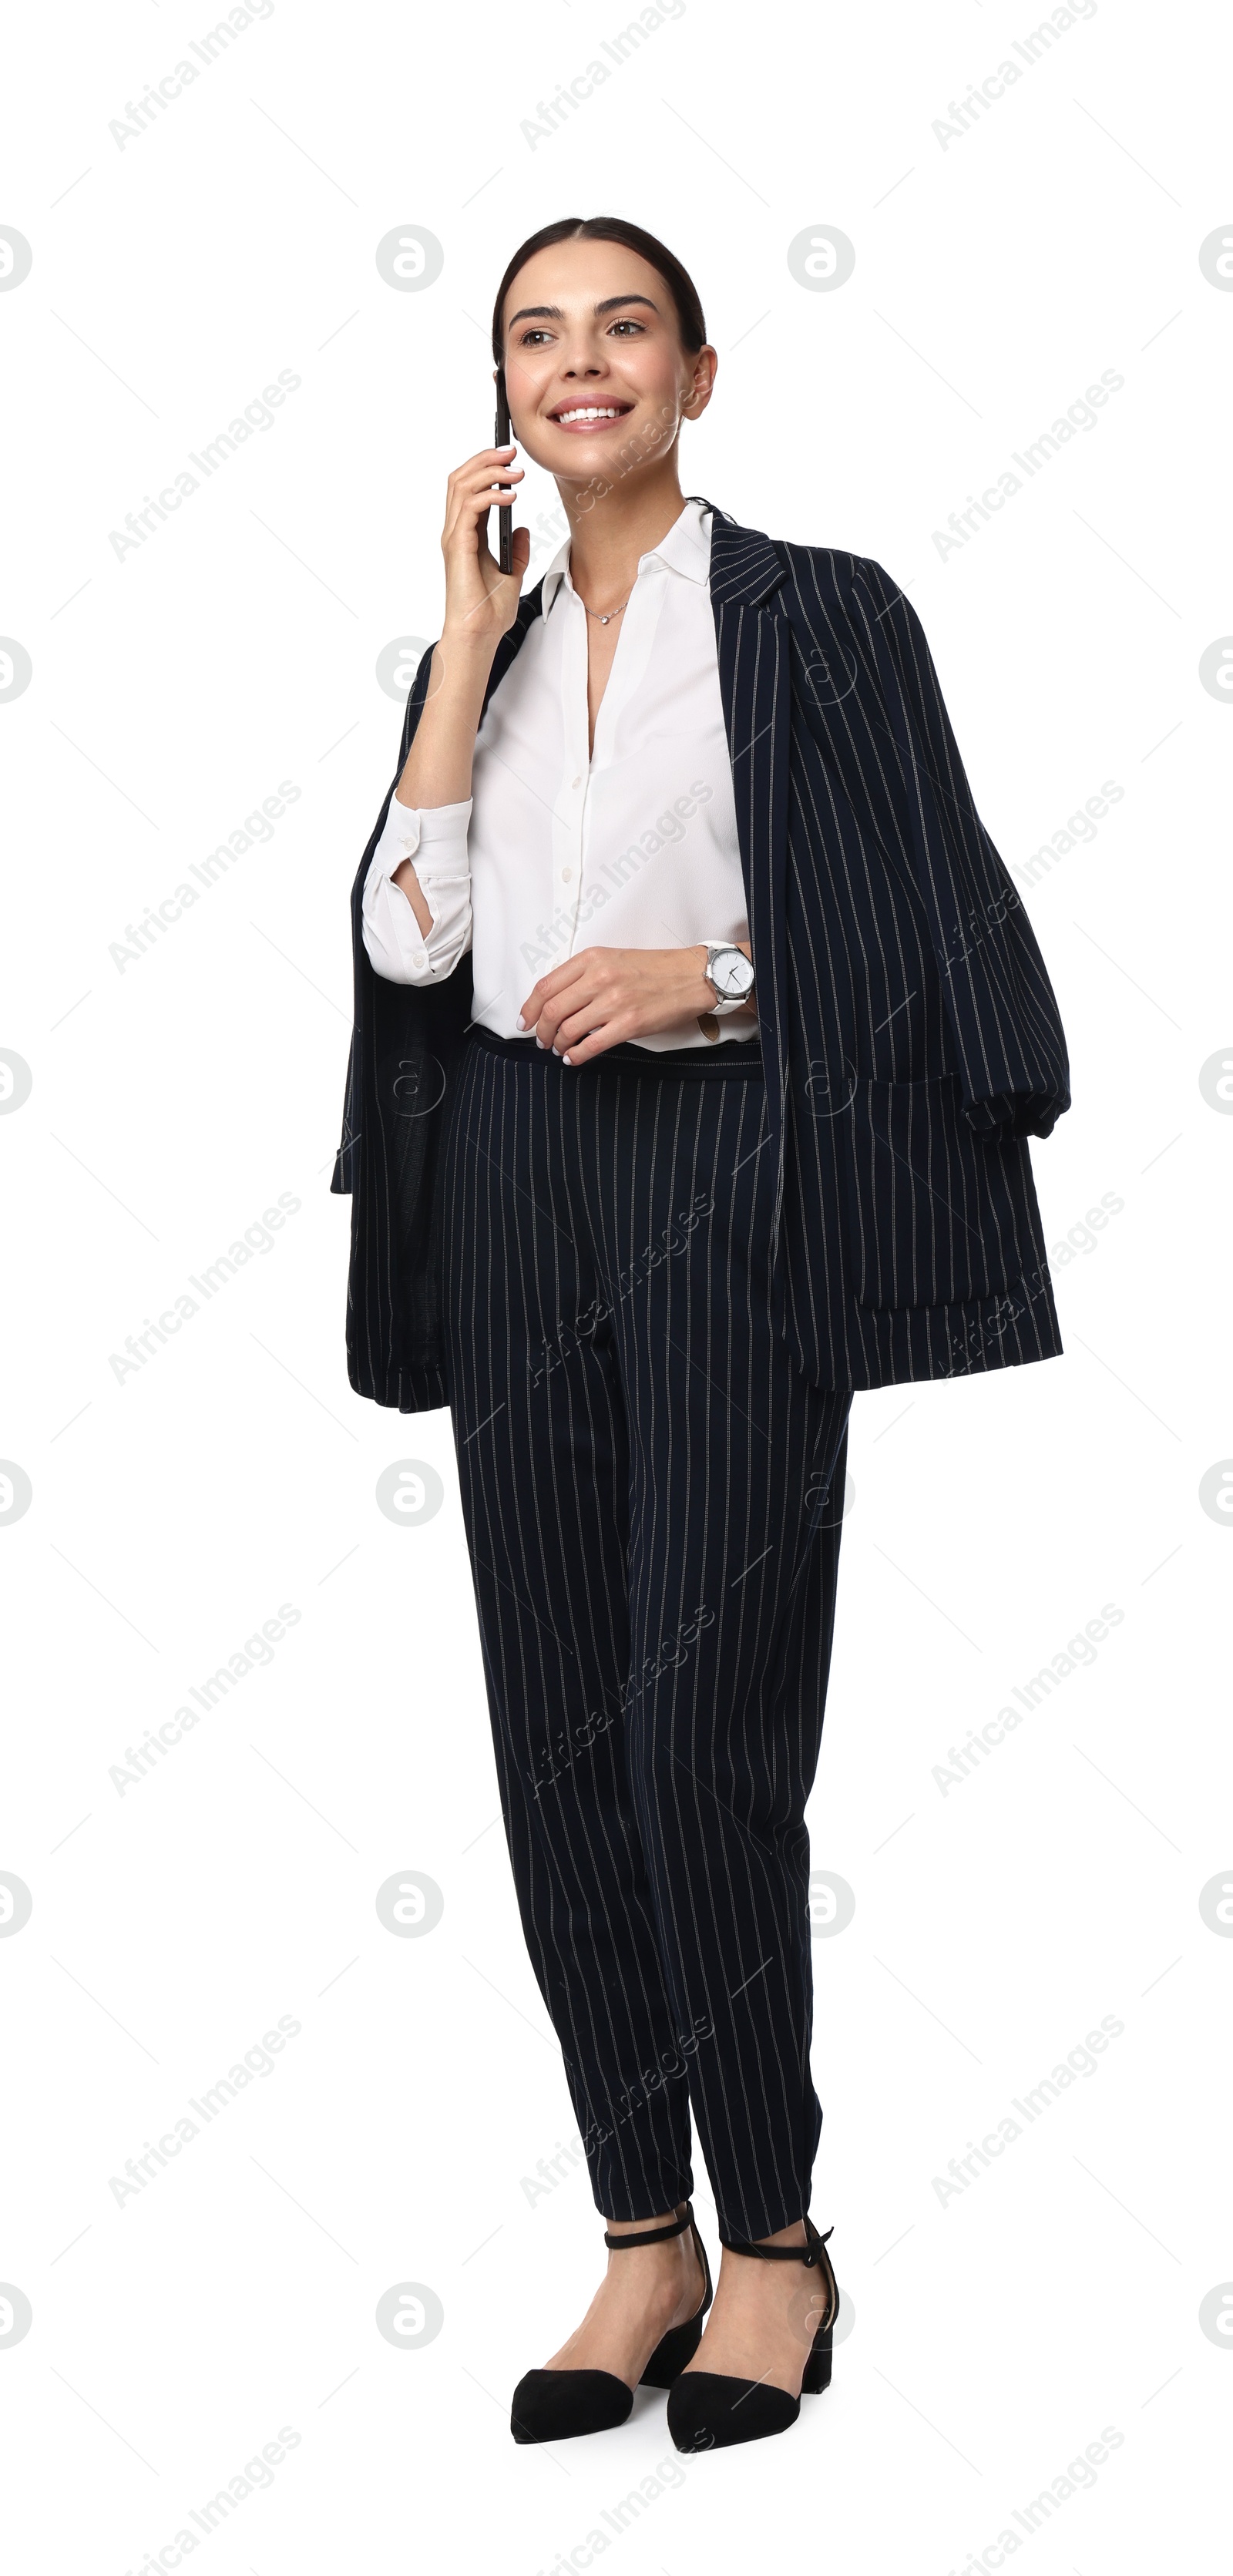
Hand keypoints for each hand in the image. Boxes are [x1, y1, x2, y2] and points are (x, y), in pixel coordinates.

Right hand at [439, 444, 530, 651]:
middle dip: (485, 459)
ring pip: (461, 486)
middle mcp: (456, 531)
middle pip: (460, 478)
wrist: (479, 634)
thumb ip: (517, 550)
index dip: (487, 467)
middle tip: (512, 451)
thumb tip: (523, 528)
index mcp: (467, 535)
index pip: (469, 487)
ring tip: (515, 470)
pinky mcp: (458, 546)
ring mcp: (454, 537)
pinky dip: (490, 495)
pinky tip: (511, 495)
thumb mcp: (512, 574)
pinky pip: (470, 508)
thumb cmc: (489, 612)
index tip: (512, 458)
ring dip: (489, 472)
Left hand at [519, 946, 719, 1062]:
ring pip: (568, 1030)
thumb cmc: (655, 968)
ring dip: (558, 1045)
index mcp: (592, 959)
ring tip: (559, 1049)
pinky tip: (573, 1058)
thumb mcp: (613, 958)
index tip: (525, 1022)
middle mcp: (599, 978)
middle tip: (541, 1040)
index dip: (530, 1008)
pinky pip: (590, 1045)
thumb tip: (557, 1000)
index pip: (546, 986)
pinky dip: (576, 1056)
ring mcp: (614, 1002)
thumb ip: (584, 974)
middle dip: (541, 1031)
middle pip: (552, 1011)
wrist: (692, 976)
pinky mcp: (629, 1024)